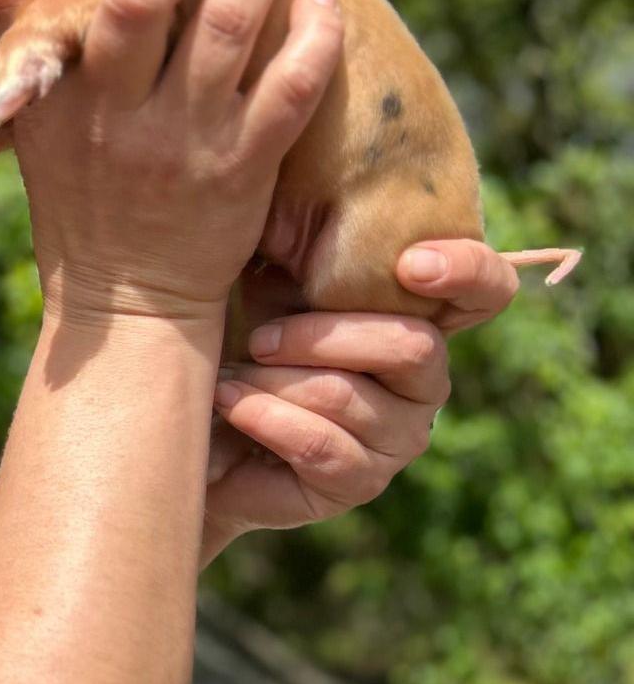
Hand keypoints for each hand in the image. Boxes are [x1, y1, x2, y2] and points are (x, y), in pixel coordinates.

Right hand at [9, 0, 344, 326]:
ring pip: (229, 24)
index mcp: (45, 102)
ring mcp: (177, 142)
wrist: (125, 303)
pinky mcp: (239, 169)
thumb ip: (51, 64)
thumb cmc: (84, 207)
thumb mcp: (41, 136)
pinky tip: (321, 0)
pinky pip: (292, 84)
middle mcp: (108, 115)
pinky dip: (314, 32)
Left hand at [200, 239, 520, 555]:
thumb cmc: (235, 343)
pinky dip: (265, 417)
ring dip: (274, 382)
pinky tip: (229, 402)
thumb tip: (297, 200)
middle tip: (259, 338)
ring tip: (228, 377)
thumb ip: (298, 246)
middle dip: (321, 335)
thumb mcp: (265, 283)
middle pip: (411, 346)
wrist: (197, 433)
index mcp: (416, 320)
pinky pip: (322, 445)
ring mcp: (398, 437)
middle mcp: (425, 382)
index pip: (487, 291)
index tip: (411, 262)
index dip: (468, 271)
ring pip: (348, 395)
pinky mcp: (359, 483)